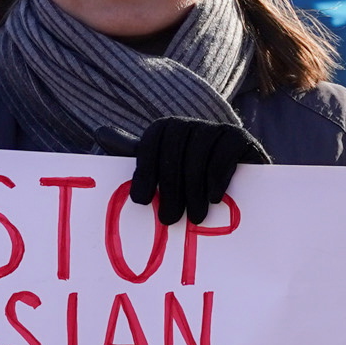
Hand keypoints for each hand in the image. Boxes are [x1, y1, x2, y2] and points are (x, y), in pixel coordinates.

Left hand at [129, 116, 270, 226]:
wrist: (244, 193)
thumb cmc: (195, 187)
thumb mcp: (163, 173)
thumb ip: (136, 156)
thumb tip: (100, 133)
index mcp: (171, 130)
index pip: (154, 136)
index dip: (145, 166)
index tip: (141, 200)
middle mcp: (193, 125)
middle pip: (175, 144)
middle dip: (169, 185)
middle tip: (168, 219)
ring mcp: (218, 128)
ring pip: (199, 149)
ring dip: (193, 188)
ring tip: (195, 218)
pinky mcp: (241, 138)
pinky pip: (225, 150)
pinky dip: (217, 176)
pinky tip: (214, 198)